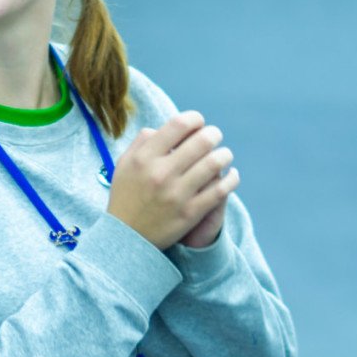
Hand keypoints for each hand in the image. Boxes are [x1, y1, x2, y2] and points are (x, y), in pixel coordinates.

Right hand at [106, 111, 238, 249]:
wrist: (127, 238)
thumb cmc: (127, 196)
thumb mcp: (124, 164)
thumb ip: (143, 141)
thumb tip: (166, 127)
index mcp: (144, 157)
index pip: (179, 125)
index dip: (195, 119)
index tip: (198, 123)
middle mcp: (161, 173)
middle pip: (202, 141)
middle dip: (213, 134)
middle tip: (215, 137)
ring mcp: (177, 194)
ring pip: (215, 163)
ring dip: (224, 155)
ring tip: (224, 155)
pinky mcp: (190, 213)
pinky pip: (220, 189)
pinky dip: (231, 179)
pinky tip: (231, 175)